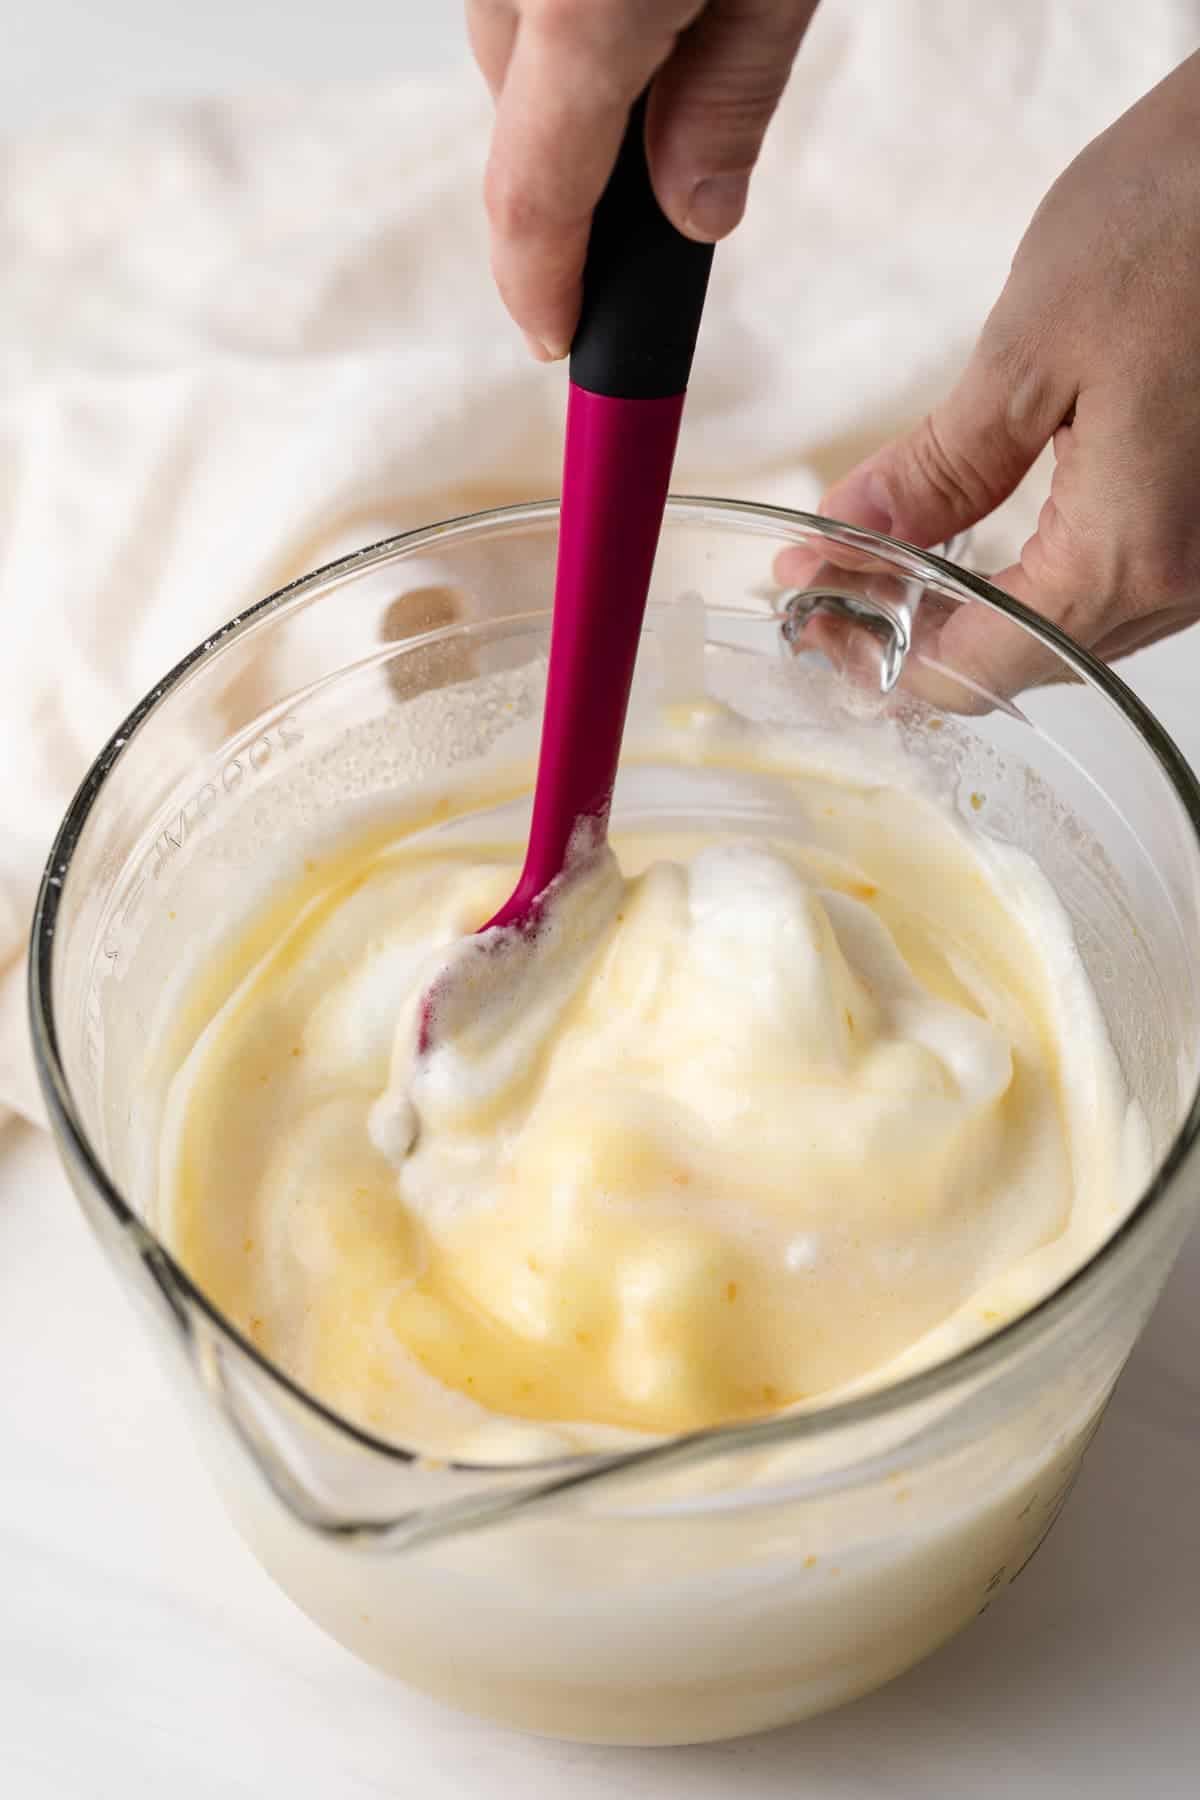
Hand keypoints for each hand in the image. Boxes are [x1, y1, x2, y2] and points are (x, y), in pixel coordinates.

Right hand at [468, 0, 818, 358]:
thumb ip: (730, 92)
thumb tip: (696, 212)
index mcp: (579, 9)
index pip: (534, 198)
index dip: (539, 290)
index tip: (557, 341)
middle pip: (520, 128)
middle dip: (583, 176)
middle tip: (675, 168)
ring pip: (513, 54)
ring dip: (575, 82)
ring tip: (677, 39)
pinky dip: (566, 15)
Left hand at [803, 51, 1199, 696]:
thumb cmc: (1185, 218)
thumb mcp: (1030, 350)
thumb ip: (937, 470)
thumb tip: (850, 535)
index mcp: (1131, 555)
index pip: (974, 668)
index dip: (874, 652)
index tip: (805, 601)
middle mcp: (1190, 581)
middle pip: (1023, 664)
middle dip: (916, 633)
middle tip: (829, 575)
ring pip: (1076, 632)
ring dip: (980, 610)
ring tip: (890, 559)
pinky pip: (1123, 582)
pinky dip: (1044, 576)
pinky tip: (989, 537)